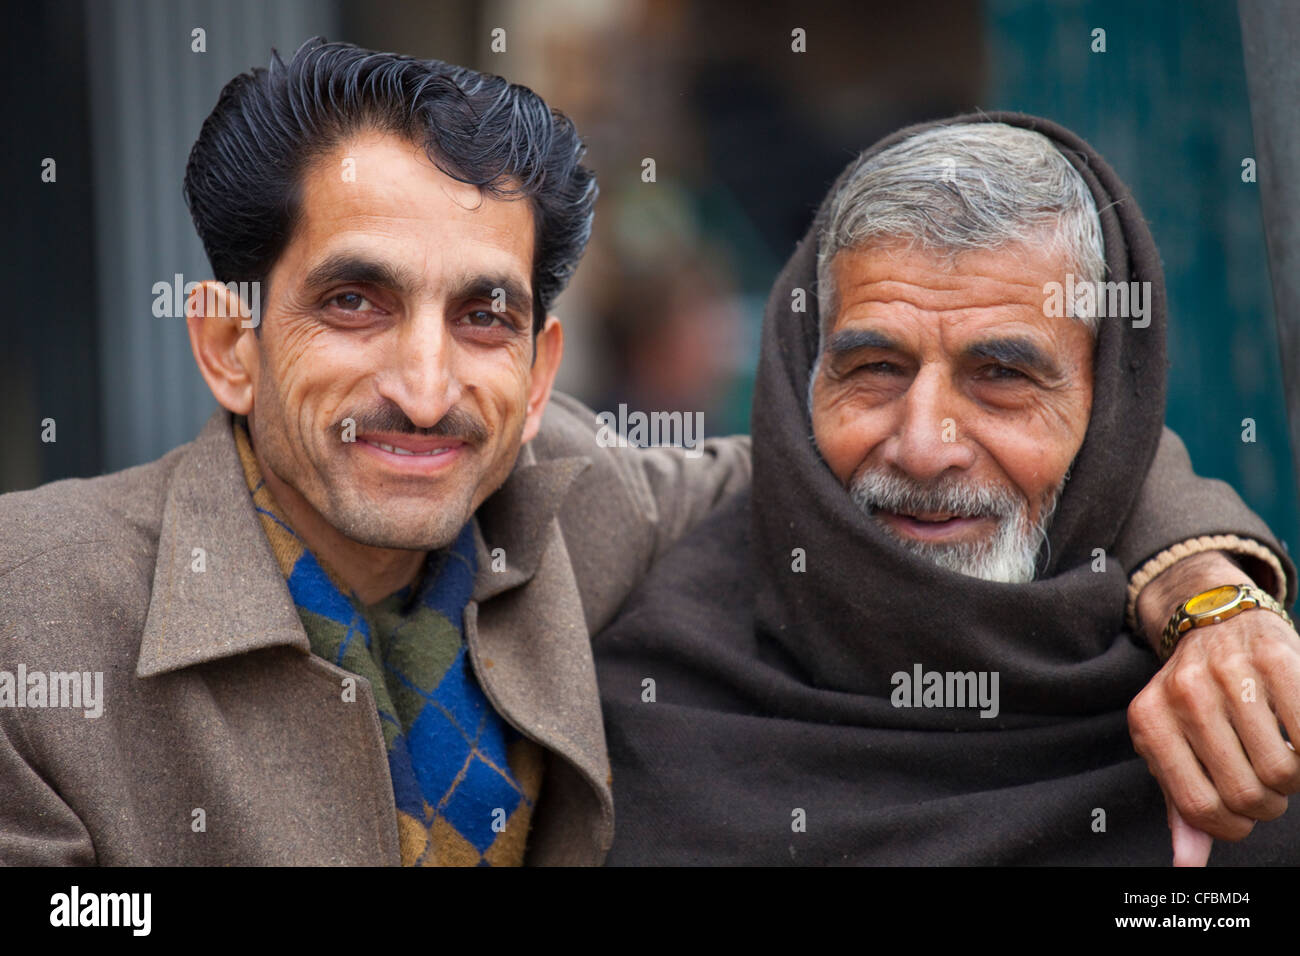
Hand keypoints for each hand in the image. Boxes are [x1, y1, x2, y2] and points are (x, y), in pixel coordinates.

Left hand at [1129, 595, 1299, 863]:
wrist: (1216, 621)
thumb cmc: (1196, 699)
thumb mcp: (1173, 745)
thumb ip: (1180, 804)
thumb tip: (1186, 864)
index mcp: (1149, 720)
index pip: (1199, 807)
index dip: (1231, 826)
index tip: (1240, 813)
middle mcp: (1182, 694)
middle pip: (1246, 794)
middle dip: (1267, 803)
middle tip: (1266, 782)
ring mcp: (1227, 673)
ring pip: (1284, 771)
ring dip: (1293, 778)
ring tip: (1282, 756)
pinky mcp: (1274, 657)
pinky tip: (1296, 733)